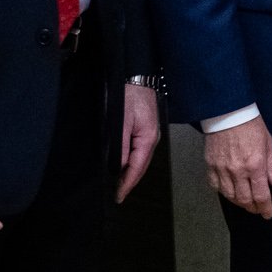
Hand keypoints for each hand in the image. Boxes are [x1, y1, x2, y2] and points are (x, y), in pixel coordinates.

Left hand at [114, 83, 159, 202]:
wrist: (136, 75)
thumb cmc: (129, 94)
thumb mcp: (120, 120)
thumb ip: (120, 145)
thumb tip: (118, 166)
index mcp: (148, 138)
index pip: (137, 168)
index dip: (127, 184)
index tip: (119, 196)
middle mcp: (153, 138)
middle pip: (142, 166)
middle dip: (131, 182)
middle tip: (119, 195)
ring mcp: (151, 133)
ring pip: (142, 159)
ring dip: (132, 172)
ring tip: (121, 184)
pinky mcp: (147, 128)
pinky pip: (141, 151)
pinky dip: (134, 161)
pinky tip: (126, 164)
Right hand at [204, 116, 271, 217]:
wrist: (228, 111)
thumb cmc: (250, 124)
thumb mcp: (268, 143)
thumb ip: (271, 166)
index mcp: (255, 164)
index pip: (261, 195)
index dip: (265, 208)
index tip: (268, 214)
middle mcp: (238, 170)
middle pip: (245, 200)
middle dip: (253, 208)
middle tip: (258, 209)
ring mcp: (222, 169)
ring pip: (230, 196)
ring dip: (239, 203)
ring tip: (245, 202)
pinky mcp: (211, 165)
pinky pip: (216, 186)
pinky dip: (224, 192)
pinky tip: (230, 192)